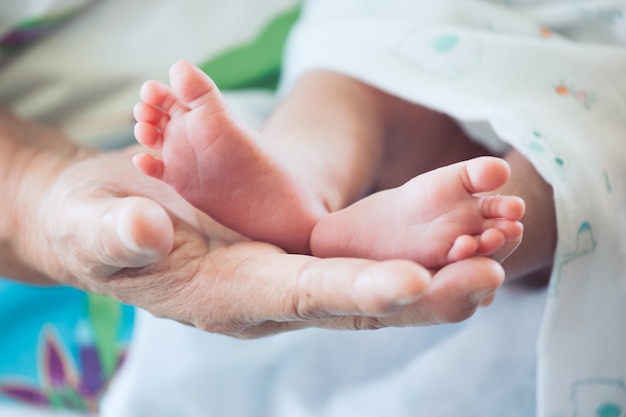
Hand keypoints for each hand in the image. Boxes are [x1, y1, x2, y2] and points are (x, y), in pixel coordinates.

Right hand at [3, 113, 503, 337]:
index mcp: (225, 293)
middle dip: (422, 295)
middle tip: (489, 275)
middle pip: (354, 303)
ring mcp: (283, 280)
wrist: (105, 224)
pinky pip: (358, 265)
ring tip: (494, 259)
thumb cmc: (95, 226)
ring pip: (367, 289)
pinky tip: (452, 247)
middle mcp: (266, 296)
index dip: (355, 290)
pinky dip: (408, 259)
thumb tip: (147, 232)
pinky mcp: (291, 260)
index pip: (300, 294)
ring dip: (430, 278)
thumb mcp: (94, 227)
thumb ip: (115, 235)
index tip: (414, 283)